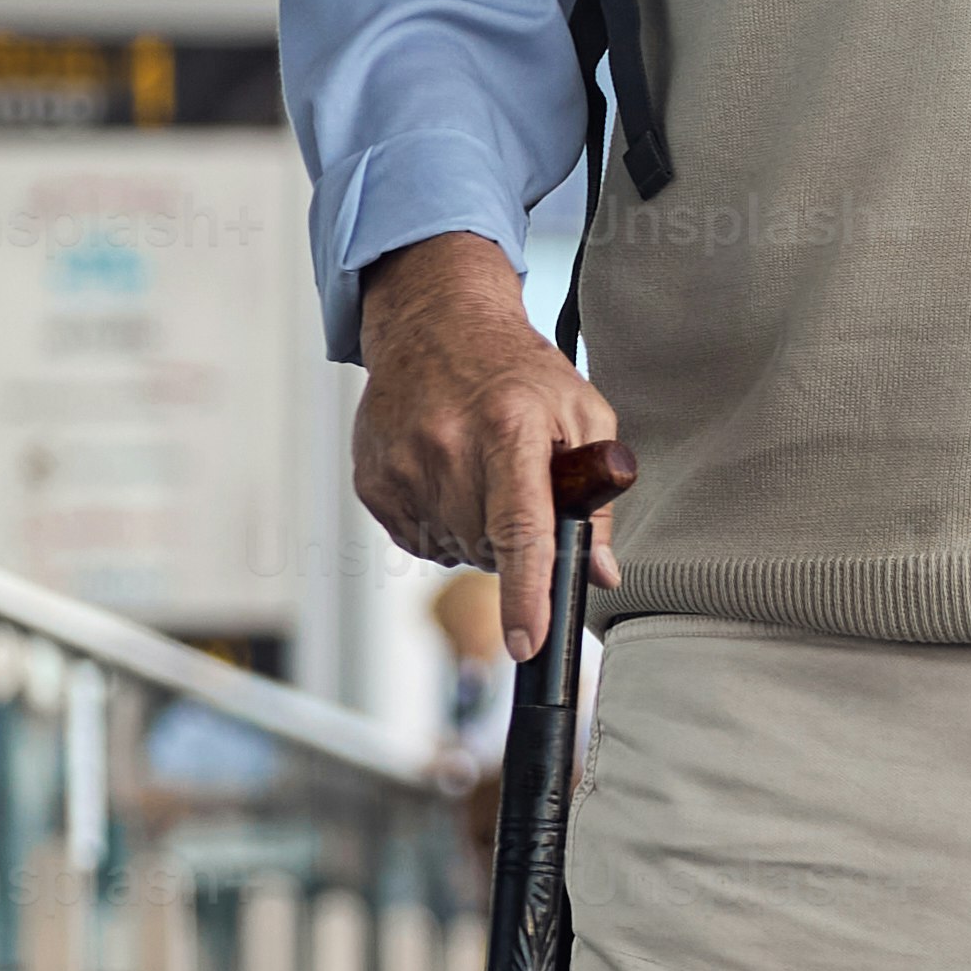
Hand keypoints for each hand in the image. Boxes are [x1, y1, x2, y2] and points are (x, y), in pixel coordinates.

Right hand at [350, 236, 628, 652]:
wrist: (437, 327)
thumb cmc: (522, 375)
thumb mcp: (583, 417)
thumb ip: (595, 500)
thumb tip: (598, 574)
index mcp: (510, 430)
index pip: (520, 530)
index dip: (526, 594)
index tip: (526, 643)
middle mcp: (447, 447)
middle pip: (488, 549)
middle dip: (514, 543)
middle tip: (517, 491)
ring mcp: (401, 465)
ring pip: (453, 550)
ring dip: (477, 534)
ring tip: (481, 476)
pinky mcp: (371, 480)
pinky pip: (417, 540)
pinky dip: (441, 526)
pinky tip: (448, 480)